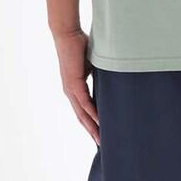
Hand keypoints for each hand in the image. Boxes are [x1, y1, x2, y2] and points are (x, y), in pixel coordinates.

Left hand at [54, 29, 98, 144]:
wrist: (67, 34)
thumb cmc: (80, 45)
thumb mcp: (94, 65)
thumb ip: (100, 75)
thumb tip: (113, 79)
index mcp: (75, 88)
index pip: (84, 110)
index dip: (92, 123)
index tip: (101, 133)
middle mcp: (71, 92)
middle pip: (82, 117)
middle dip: (92, 132)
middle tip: (102, 145)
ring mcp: (71, 89)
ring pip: (82, 114)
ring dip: (92, 127)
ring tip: (101, 139)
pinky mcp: (73, 83)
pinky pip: (84, 102)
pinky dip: (92, 113)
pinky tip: (99, 122)